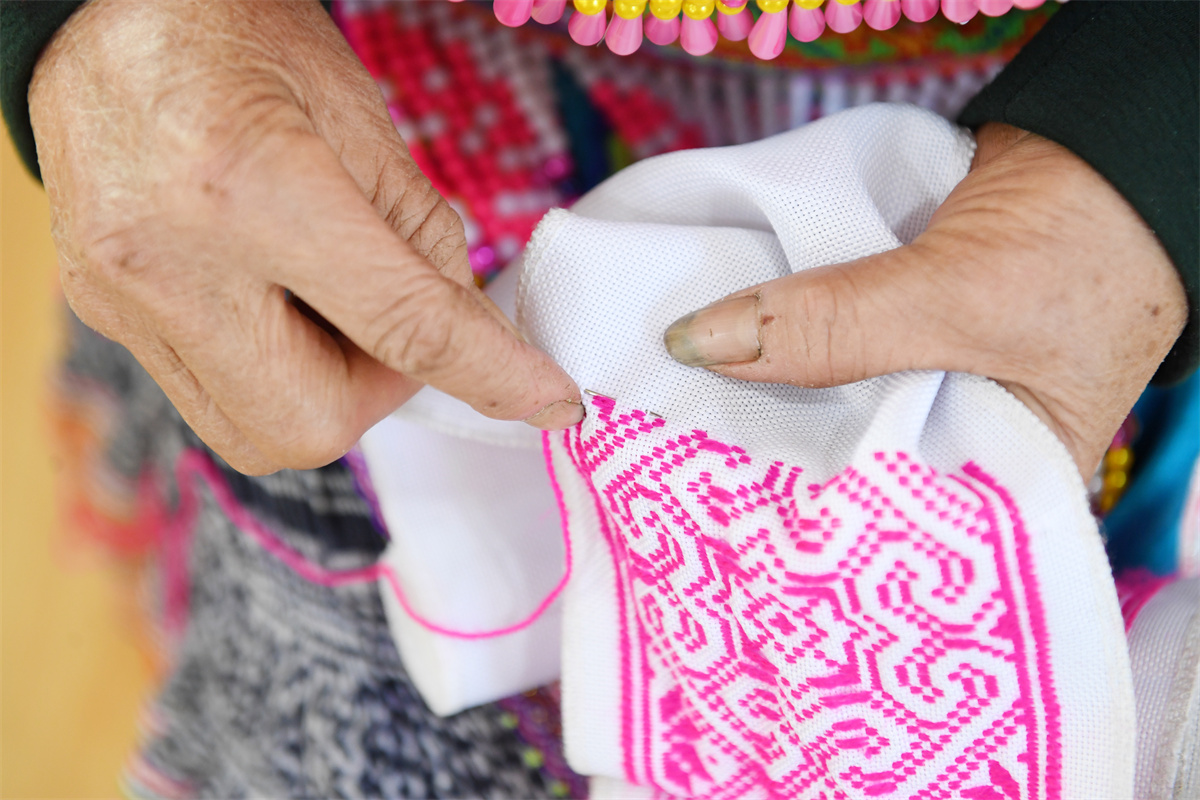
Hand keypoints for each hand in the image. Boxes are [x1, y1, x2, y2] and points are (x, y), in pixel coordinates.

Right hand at [30, 0, 581, 474]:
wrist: (97, 12)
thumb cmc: (230, 31)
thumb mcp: (357, 116)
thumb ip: (421, 237)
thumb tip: (468, 331)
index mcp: (251, 191)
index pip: (405, 327)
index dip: (493, 375)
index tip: (549, 401)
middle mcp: (170, 265)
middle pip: (313, 426)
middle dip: (383, 391)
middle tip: (398, 318)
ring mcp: (124, 300)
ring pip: (258, 433)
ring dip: (328, 390)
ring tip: (331, 299)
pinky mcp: (104, 314)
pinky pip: (214, 396)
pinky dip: (276, 370)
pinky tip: (280, 296)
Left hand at [664, 123, 1187, 477]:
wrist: (1109, 139)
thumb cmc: (1088, 242)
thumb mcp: (960, 299)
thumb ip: (838, 327)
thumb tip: (704, 344)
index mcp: (1000, 484)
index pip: (881, 521)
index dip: (796, 510)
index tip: (710, 496)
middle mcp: (958, 443)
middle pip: (841, 455)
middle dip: (766, 446)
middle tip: (671, 446)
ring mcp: (926, 380)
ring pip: (827, 391)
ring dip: (767, 380)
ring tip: (678, 399)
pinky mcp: (900, 327)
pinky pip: (830, 339)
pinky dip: (787, 331)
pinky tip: (721, 341)